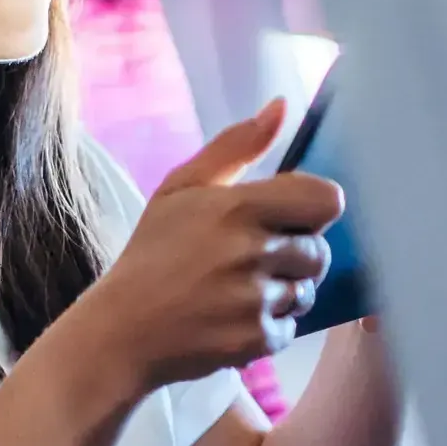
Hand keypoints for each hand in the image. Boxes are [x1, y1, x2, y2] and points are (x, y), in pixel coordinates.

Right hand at [78, 100, 343, 391]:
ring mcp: (254, 299)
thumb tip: (280, 106)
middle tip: (249, 263)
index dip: (311, 211)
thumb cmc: (152, 253)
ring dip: (281, 295)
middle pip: (319, 252)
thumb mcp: (181, 188)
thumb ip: (235, 146)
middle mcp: (252, 251)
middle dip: (294, 258)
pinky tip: (228, 320)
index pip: (326, 199)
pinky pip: (287, 330)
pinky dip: (263, 329)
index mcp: (239, 206)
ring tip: (236, 294)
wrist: (120, 330)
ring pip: (305, 294)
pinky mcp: (254, 339)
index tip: (285, 220)